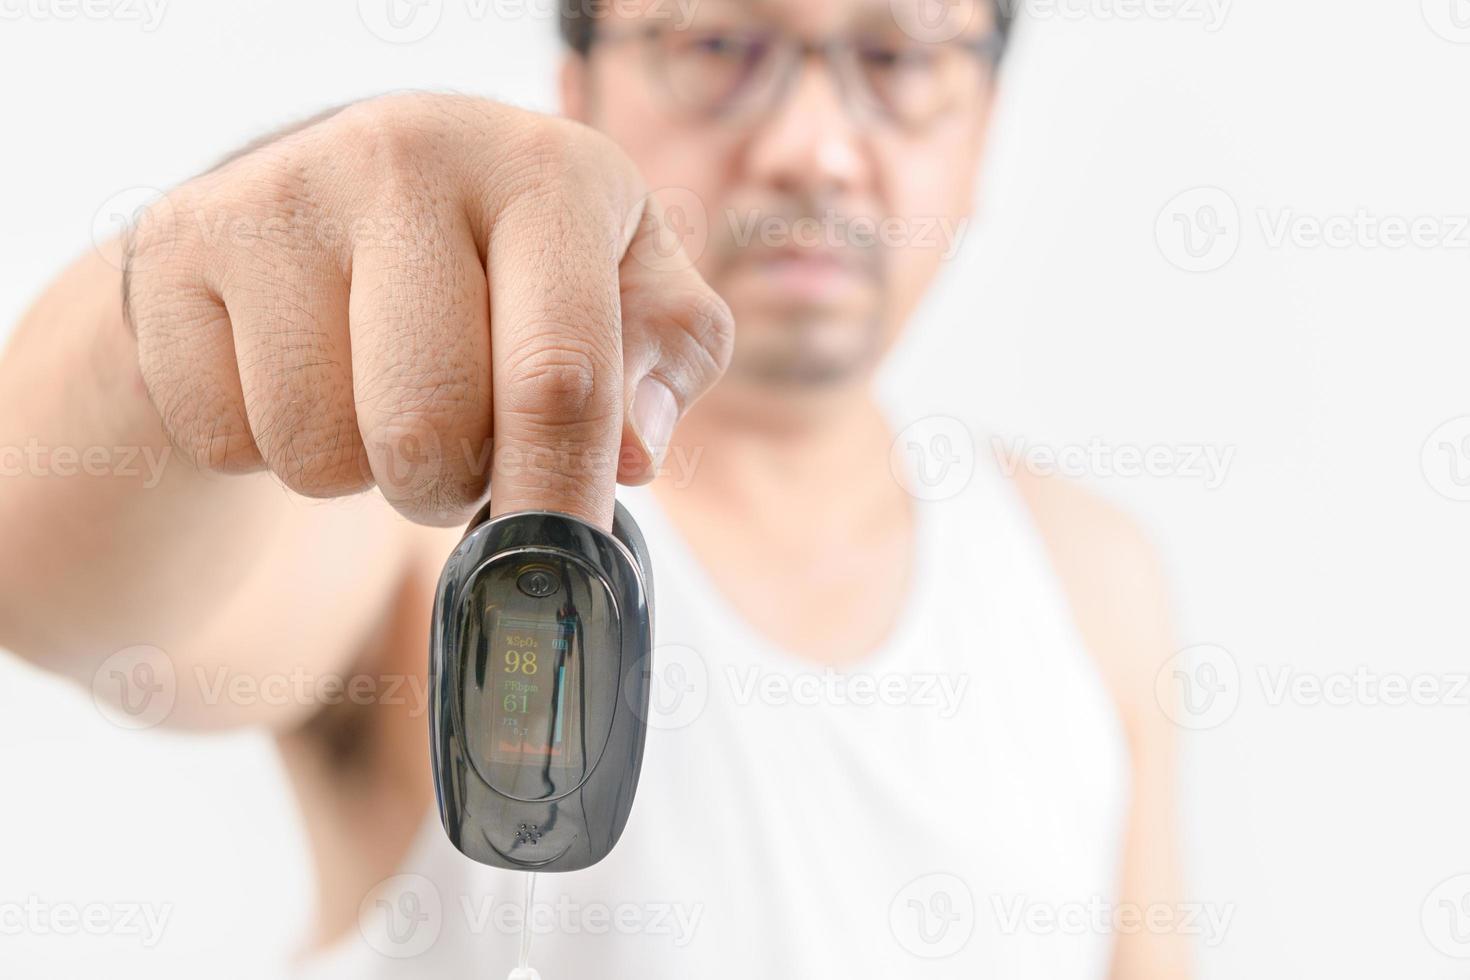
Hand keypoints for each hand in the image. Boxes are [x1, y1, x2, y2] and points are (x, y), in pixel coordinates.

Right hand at [123, 93, 731, 528]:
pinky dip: (267, 449)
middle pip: (428, 429)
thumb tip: (631, 454)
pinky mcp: (180, 243)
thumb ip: (662, 360)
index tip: (556, 570)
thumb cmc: (510, 268)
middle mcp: (410, 156)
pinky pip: (226, 438)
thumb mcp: (621, 289)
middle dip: (452, 482)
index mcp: (545, 171)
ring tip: (381, 392)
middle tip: (461, 440)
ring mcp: (281, 193)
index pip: (559, 374)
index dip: (559, 497)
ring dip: (362, 470)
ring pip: (318, 449)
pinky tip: (300, 371)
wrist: (340, 205)